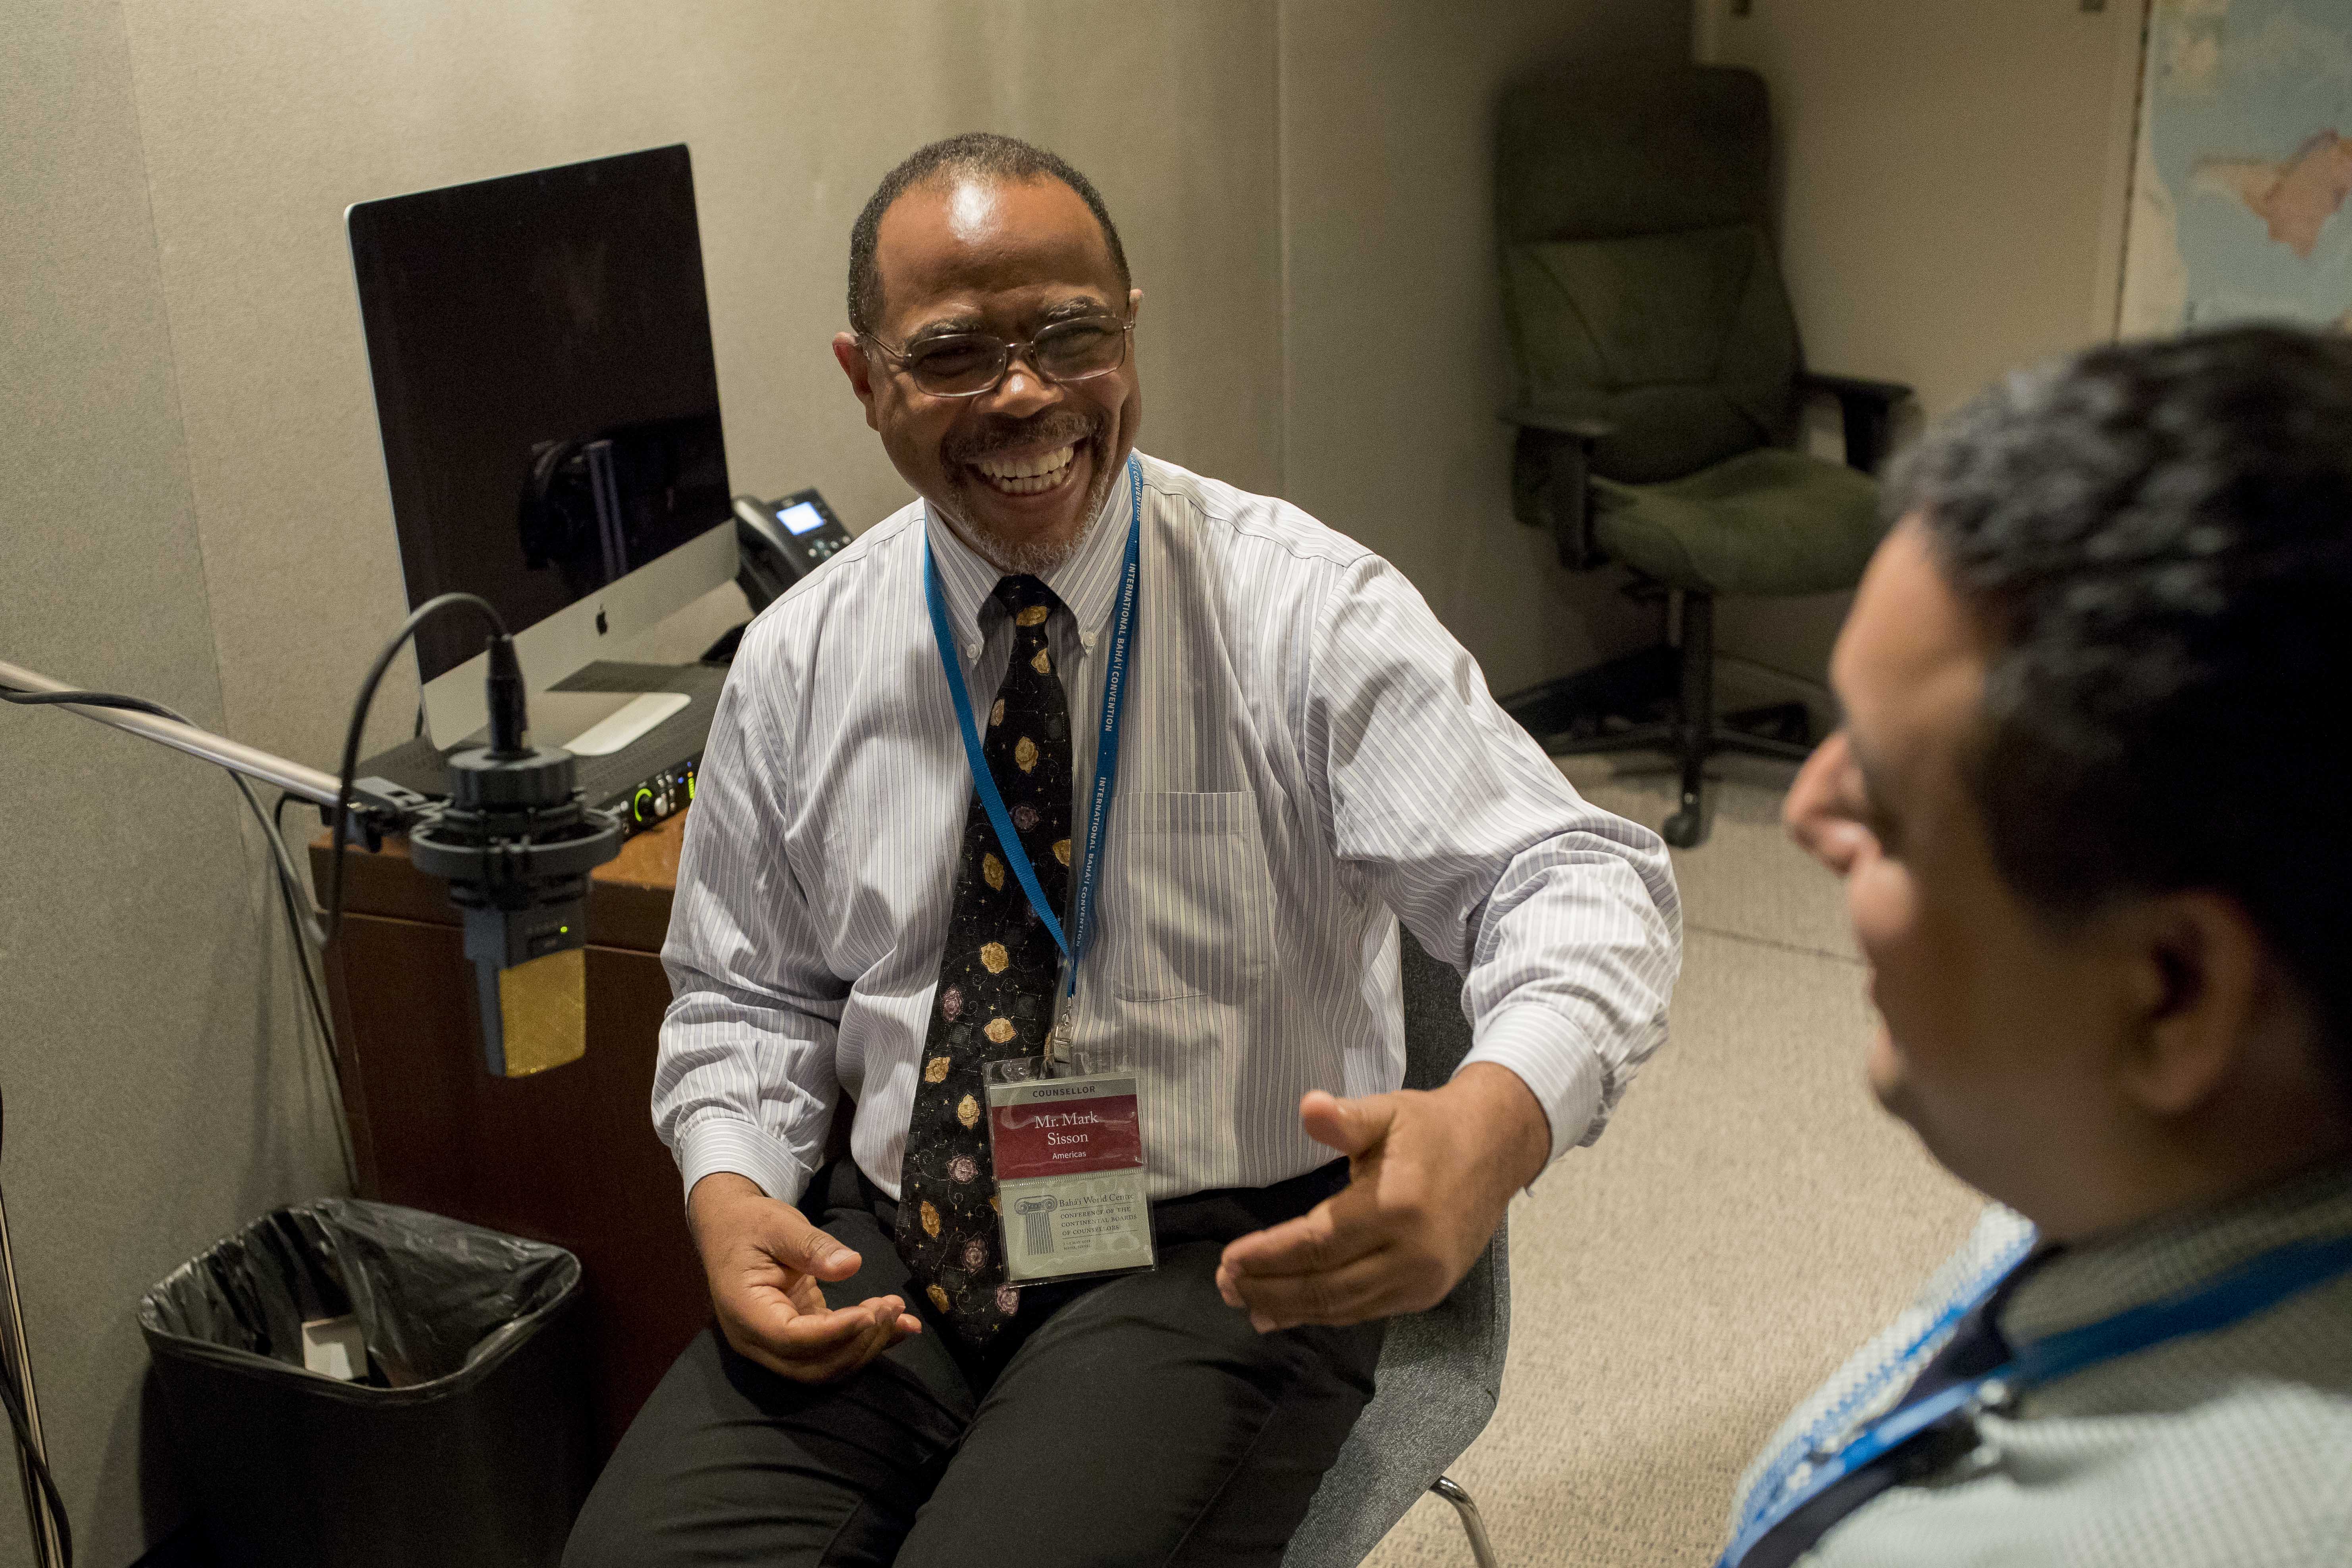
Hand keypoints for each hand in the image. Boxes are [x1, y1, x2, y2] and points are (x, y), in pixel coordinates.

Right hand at [687, 1173, 921, 1381]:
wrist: (730, 1230)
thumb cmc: (750, 1224)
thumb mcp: (778, 1225)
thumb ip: (811, 1247)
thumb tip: (851, 1265)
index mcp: (745, 1311)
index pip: (791, 1338)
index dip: (835, 1332)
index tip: (871, 1311)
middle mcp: (757, 1340)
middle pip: (812, 1365)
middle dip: (858, 1342)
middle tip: (891, 1307)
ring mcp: (775, 1345)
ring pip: (825, 1367)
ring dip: (867, 1346)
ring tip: (899, 1314)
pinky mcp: (797, 1338)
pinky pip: (831, 1351)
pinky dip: (865, 1341)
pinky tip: (899, 1325)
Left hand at [1214, 1064, 1548, 1331]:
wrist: (1495, 1152)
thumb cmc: (1430, 1128)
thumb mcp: (1387, 1112)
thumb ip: (1345, 1117)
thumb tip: (1309, 1106)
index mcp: (1396, 1207)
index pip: (1317, 1242)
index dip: (1269, 1255)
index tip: (1228, 1260)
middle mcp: (1411, 1254)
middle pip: (1326, 1285)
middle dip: (1270, 1289)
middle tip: (1225, 1285)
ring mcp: (1422, 1280)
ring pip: (1343, 1307)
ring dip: (1291, 1308)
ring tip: (1246, 1303)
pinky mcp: (1427, 1293)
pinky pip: (1365, 1311)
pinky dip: (1325, 1314)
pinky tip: (1290, 1312)